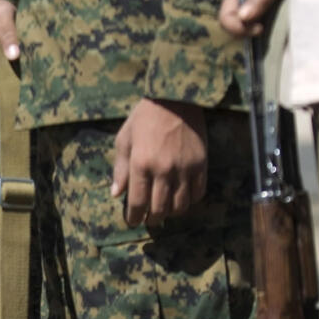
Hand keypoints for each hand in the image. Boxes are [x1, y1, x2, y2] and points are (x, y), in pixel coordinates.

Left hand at [112, 98, 207, 226]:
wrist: (176, 98)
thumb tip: (116, 194)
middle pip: (159, 209)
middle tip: (149, 219)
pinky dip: (189, 201)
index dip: (134, 217)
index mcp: (141, 164)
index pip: (137, 203)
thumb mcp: (125, 139)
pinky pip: (198, 193)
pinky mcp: (201, 164)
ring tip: (165, 211)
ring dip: (171, 213)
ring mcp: (185, 168)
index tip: (132, 220)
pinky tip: (182, 199)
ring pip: (180, 206)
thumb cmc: (145, 117)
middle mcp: (163, 170)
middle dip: (152, 219)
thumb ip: (120, 169)